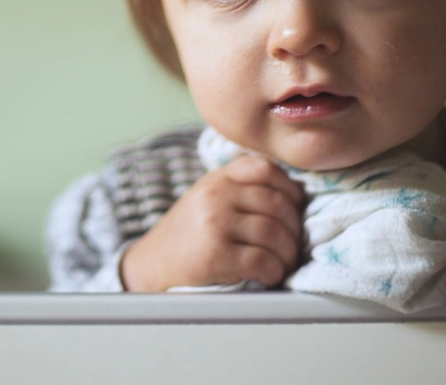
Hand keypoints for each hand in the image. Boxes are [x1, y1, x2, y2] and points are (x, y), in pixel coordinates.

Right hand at [120, 154, 304, 291]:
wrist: (150, 267)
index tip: (295, 209)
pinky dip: (274, 271)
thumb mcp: (205, 198)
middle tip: (294, 245)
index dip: (290, 190)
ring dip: (287, 254)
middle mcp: (216, 196)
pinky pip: (263, 260)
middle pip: (277, 204)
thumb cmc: (185, 237)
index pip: (264, 169)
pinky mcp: (217, 255)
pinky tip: (269, 276)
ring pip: (274, 233)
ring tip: (284, 264)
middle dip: (294, 229)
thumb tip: (292, 196)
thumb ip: (238, 189)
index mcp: (216, 179)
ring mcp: (215, 224)